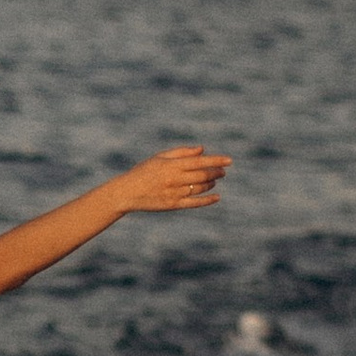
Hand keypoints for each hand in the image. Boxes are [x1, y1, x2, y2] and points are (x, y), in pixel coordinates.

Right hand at [113, 147, 228, 214]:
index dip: (216, 161)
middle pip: (203, 175)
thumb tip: (202, 150)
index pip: (200, 162)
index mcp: (171, 165)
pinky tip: (216, 197)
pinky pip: (194, 203)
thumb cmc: (143, 171)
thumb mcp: (160, 157)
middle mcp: (174, 179)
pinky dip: (207, 200)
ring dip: (211, 184)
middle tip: (223, 171)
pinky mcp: (173, 205)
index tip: (229, 161)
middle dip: (216, 172)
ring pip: (200, 188)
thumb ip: (182, 152)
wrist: (126, 192)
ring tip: (214, 180)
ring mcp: (174, 193)